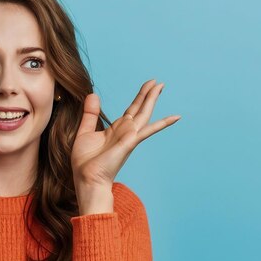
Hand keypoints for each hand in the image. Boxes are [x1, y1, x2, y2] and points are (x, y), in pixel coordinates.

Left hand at [71, 79, 180, 206]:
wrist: (87, 180)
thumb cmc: (85, 162)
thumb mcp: (84, 132)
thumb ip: (90, 114)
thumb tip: (93, 95)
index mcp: (115, 130)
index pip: (130, 110)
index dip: (139, 97)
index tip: (147, 85)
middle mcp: (125, 132)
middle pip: (140, 108)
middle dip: (148, 94)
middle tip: (158, 81)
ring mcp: (129, 136)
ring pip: (144, 113)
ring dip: (152, 99)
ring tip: (161, 86)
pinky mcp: (129, 142)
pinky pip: (148, 129)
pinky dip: (162, 123)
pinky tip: (175, 117)